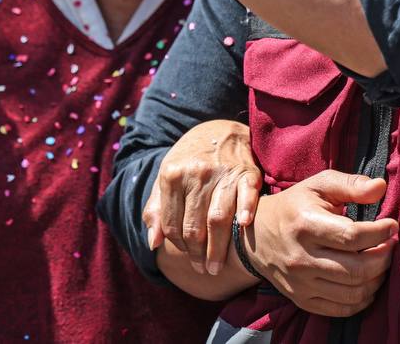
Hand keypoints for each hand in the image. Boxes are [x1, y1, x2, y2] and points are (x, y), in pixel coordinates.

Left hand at [144, 120, 260, 275]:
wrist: (220, 130)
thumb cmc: (190, 159)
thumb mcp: (167, 177)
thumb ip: (156, 208)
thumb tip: (153, 243)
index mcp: (172, 174)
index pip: (171, 224)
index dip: (177, 245)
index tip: (186, 255)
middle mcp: (196, 173)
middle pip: (194, 227)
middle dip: (196, 254)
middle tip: (202, 269)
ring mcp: (223, 173)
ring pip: (217, 219)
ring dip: (216, 249)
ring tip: (215, 267)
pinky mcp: (247, 172)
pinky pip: (246, 195)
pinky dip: (245, 211)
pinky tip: (243, 226)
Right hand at [246, 170, 397, 317]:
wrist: (256, 236)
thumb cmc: (294, 207)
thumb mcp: (317, 186)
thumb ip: (350, 184)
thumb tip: (381, 188)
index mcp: (305, 225)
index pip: (353, 236)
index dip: (380, 233)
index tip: (391, 226)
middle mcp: (301, 257)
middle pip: (357, 269)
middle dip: (384, 257)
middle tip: (390, 245)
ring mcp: (301, 282)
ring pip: (354, 292)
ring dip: (377, 279)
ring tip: (380, 261)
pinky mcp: (301, 299)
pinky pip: (342, 309)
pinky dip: (363, 299)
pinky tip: (367, 282)